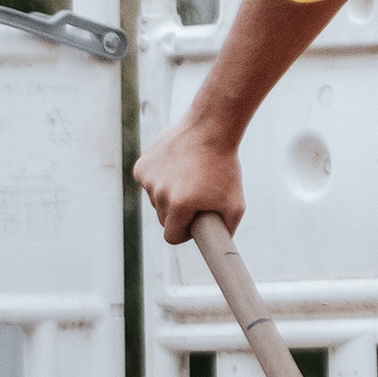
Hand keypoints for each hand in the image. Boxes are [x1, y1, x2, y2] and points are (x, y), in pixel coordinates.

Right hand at [135, 103, 244, 250]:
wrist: (210, 128)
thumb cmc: (224, 166)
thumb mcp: (235, 205)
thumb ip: (226, 231)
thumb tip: (218, 248)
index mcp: (180, 205)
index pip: (172, 237)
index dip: (184, 233)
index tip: (193, 225)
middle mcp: (160, 193)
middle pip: (163, 220)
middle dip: (178, 214)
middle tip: (196, 198)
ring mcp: (148, 179)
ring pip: (155, 201)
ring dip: (169, 195)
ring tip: (189, 178)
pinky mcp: (142, 167)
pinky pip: (149, 184)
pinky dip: (160, 180)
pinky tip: (176, 168)